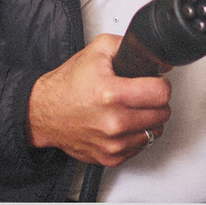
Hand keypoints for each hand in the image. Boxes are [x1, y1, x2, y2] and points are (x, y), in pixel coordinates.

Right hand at [28, 33, 171, 165]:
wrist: (44, 112)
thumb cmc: (67, 85)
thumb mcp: (96, 50)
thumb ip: (128, 46)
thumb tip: (157, 58)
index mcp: (112, 93)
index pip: (161, 93)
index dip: (160, 84)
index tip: (154, 83)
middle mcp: (114, 121)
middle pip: (162, 113)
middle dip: (155, 102)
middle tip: (140, 95)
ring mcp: (113, 143)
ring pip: (155, 132)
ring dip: (147, 120)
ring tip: (130, 110)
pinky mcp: (111, 158)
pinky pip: (140, 147)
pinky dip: (135, 136)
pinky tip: (122, 125)